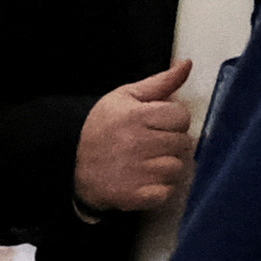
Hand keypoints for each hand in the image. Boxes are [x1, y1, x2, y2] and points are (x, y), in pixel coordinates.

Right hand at [75, 61, 196, 214]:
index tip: (159, 123)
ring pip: (179, 168)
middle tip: (154, 144)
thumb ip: (160, 82)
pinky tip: (147, 180)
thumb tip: (186, 64)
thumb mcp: (125, 98)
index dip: (174, 119)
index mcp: (136, 116)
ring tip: (150, 162)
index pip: (181, 116)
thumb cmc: (104, 128)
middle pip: (184, 143)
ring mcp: (138, 172)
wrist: (73, 165)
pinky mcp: (137, 196)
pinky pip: (168, 192)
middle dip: (173, 142)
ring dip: (169, 166)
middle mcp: (138, 143)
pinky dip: (162, 189)